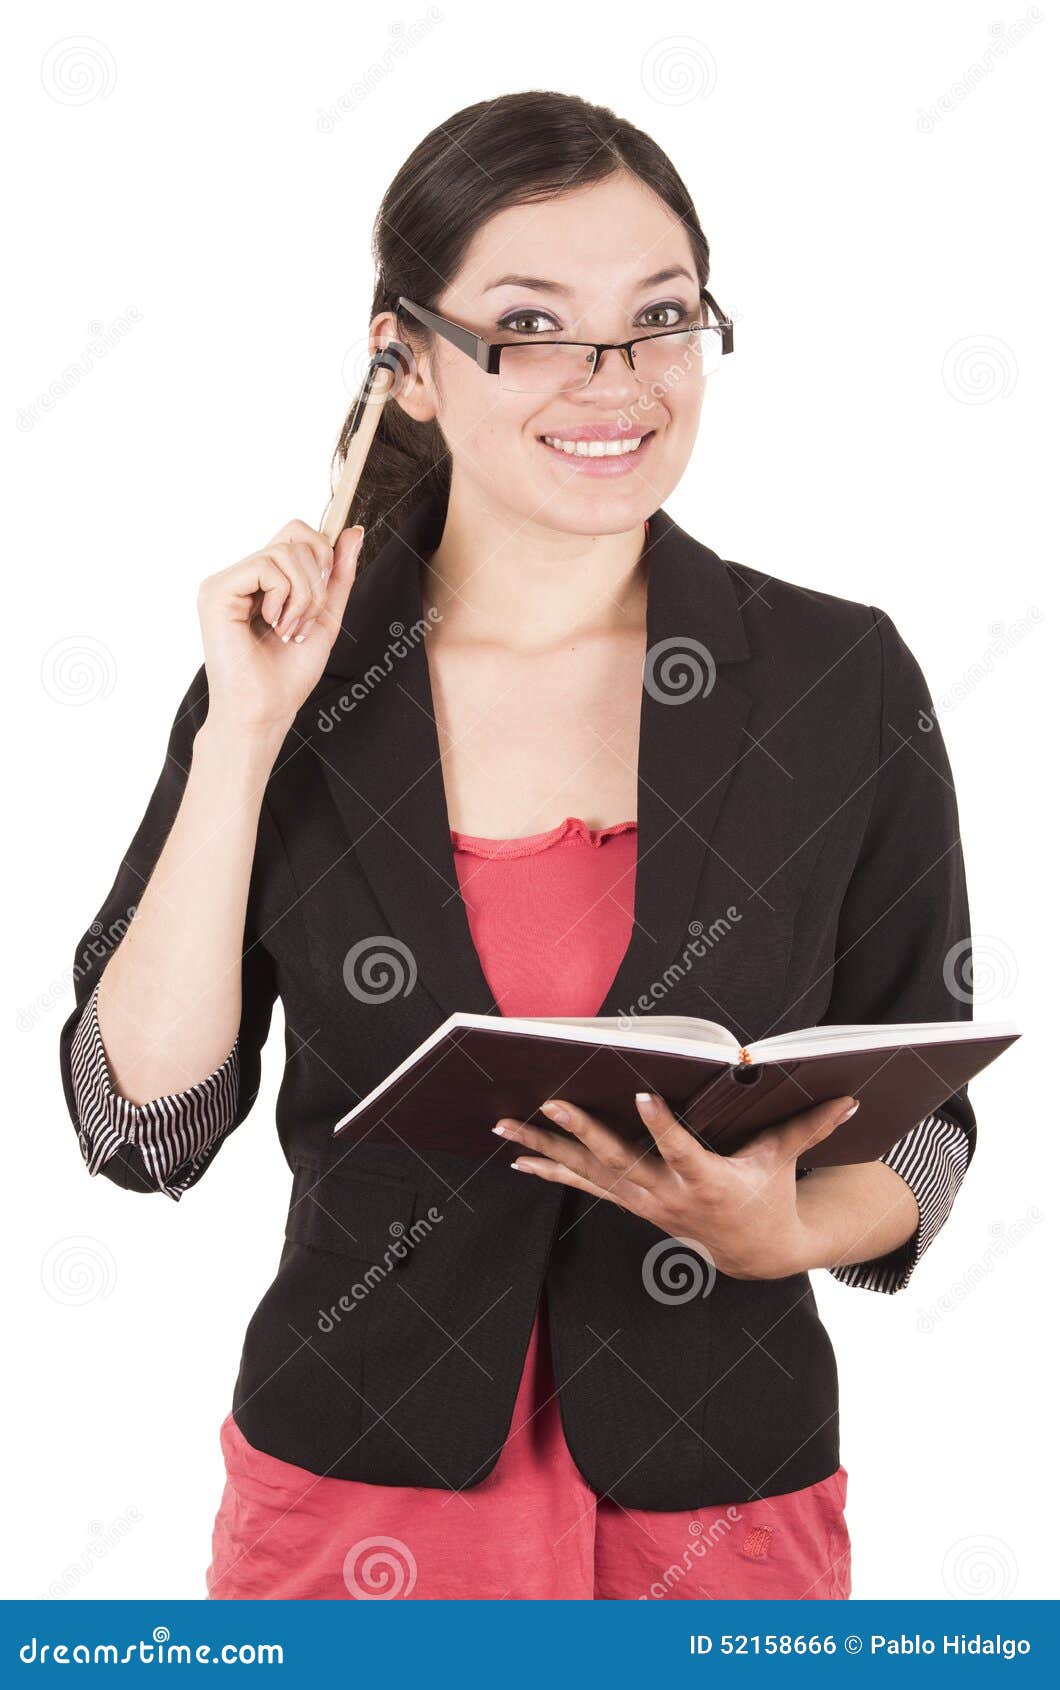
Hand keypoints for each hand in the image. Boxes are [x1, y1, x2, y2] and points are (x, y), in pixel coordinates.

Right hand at [197, 517, 364, 736]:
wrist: (265, 712)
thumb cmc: (288, 676)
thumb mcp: (326, 617)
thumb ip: (338, 576)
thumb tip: (354, 531)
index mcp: (262, 581)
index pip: (296, 534)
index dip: (322, 552)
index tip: (325, 592)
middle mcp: (241, 576)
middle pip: (295, 536)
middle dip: (318, 579)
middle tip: (305, 621)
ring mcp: (225, 581)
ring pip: (284, 551)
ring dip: (304, 596)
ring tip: (290, 630)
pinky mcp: (216, 591)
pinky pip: (266, 566)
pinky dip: (284, 598)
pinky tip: (274, 626)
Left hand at [492, 1091, 859, 1280]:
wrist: (753, 1252)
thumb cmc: (768, 1193)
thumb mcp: (785, 1160)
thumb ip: (810, 1126)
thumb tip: (852, 1096)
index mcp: (707, 1181)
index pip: (681, 1150)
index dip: (661, 1126)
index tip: (640, 1094)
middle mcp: (666, 1195)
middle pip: (617, 1160)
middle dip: (581, 1130)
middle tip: (550, 1101)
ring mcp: (641, 1202)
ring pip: (586, 1173)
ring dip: (544, 1149)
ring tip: (505, 1126)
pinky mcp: (628, 1202)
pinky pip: (582, 1185)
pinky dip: (550, 1170)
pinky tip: (516, 1158)